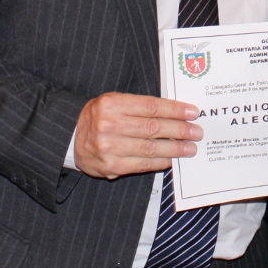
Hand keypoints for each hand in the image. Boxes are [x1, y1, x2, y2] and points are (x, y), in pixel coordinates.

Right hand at [73, 92, 202, 178]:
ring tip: (190, 147)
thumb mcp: (114, 102)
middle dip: (179, 130)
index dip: (174, 110)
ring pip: (150, 148)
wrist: (70, 137)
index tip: (192, 112)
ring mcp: (108, 147)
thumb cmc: (99, 116)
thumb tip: (175, 112)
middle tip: (197, 131)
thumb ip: (140, 106)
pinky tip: (172, 159)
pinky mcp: (110, 166)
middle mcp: (108, 125)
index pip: (151, 106)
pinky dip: (160, 162)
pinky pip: (142, 164)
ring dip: (174, 148)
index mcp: (111, 104)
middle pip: (153, 127)